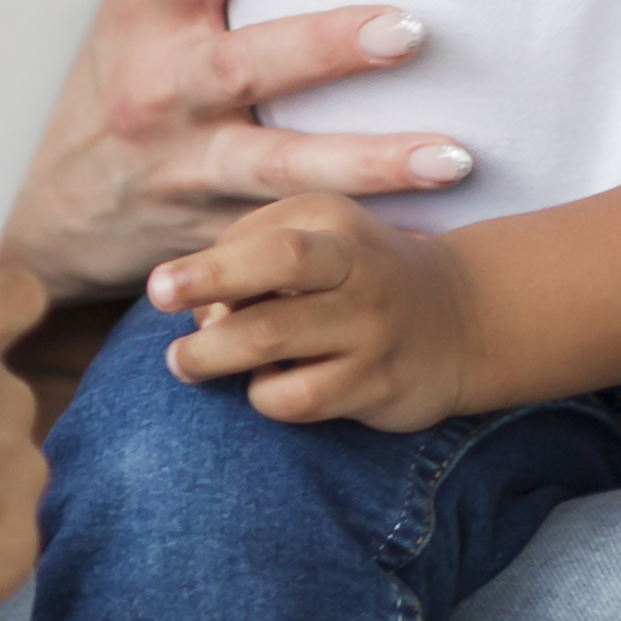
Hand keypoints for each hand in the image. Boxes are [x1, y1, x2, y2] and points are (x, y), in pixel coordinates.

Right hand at [0, 0, 471, 295]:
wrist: (20, 202)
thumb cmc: (84, 52)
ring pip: (279, 163)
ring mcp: (189, 161)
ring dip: (364, 161)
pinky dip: (352, 230)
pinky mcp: (218, 223)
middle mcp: (161, 82)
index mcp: (141, 3)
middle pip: (242, 61)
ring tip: (450, 152)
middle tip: (410, 25)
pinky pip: (289, 234)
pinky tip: (433, 223)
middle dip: (324, 46)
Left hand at [150, 192, 485, 431]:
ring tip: (186, 362)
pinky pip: (295, 399)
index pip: (261, 236)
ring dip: (210, 355)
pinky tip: (265, 386)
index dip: (206, 266)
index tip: (158, 289)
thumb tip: (197, 304)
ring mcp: (369, 329)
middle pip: (275, 264)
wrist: (462, 319)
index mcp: (332, 221)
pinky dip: (263, 396)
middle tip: (158, 305)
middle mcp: (356, 268)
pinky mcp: (376, 386)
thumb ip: (250, 248)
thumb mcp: (313, 233)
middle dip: (207, 282)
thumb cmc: (355, 273)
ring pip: (269, 341)